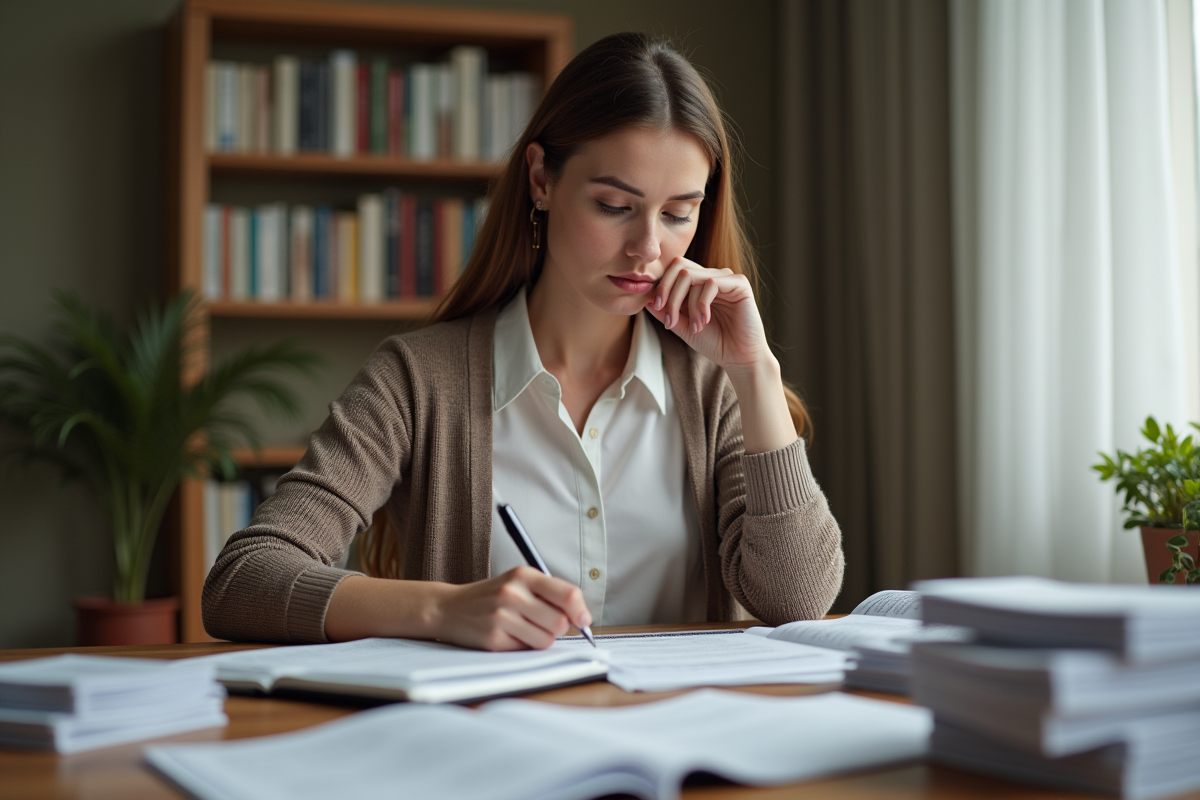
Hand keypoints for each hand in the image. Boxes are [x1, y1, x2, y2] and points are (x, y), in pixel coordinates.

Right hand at [435, 566, 592, 650]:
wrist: (449, 608)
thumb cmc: (491, 597)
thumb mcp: (518, 583)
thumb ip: (549, 594)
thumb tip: (581, 616)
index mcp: (523, 575)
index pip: (567, 594)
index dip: (581, 611)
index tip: (584, 620)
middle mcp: (512, 593)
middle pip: (560, 622)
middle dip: (558, 627)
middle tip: (543, 622)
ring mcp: (501, 616)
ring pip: (546, 639)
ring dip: (541, 638)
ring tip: (524, 628)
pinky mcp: (493, 639)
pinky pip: (526, 650)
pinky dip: (523, 646)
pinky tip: (508, 635)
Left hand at [644, 257, 770, 373]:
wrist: (739, 358)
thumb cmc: (714, 342)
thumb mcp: (682, 326)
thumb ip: (665, 311)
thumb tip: (645, 298)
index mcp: (698, 284)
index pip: (674, 270)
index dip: (661, 286)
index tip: (656, 308)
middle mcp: (712, 276)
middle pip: (680, 267)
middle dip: (668, 292)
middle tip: (668, 318)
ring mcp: (726, 278)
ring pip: (692, 276)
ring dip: (686, 305)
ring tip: (694, 327)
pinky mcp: (739, 284)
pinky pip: (711, 283)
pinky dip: (702, 304)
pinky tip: (705, 320)